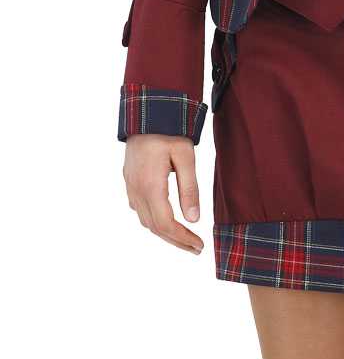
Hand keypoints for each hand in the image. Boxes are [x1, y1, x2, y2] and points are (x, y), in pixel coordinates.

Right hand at [123, 134, 203, 253]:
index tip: (199, 245)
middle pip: (155, 227)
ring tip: (185, 237)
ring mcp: (130, 186)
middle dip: (176, 241)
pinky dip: (154, 220)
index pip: (165, 223)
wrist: (147, 110)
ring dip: (164, 233)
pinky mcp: (129, 180)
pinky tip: (166, 219)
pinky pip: (139, 209)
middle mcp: (136, 189)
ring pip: (145, 220)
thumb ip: (189, 189)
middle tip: (195, 248)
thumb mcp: (185, 156)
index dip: (183, 238)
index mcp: (150, 185)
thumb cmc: (169, 130)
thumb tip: (193, 220)